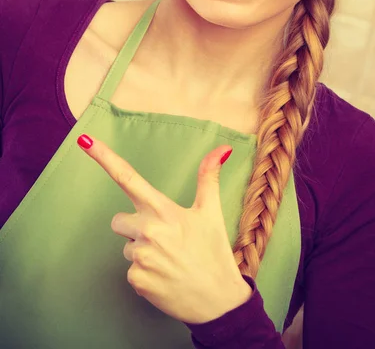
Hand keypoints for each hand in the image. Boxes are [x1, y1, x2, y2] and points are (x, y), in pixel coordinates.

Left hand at [77, 134, 252, 323]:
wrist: (218, 301)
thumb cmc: (214, 252)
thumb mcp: (211, 211)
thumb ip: (209, 176)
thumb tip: (223, 148)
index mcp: (162, 210)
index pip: (128, 177)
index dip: (104, 157)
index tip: (84, 140)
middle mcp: (147, 231)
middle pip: (119, 220)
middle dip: (135, 226)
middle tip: (165, 238)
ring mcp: (140, 257)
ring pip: (126, 246)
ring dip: (142, 250)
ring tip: (169, 259)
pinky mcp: (136, 280)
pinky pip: (130, 270)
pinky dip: (145, 273)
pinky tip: (165, 275)